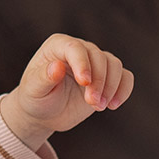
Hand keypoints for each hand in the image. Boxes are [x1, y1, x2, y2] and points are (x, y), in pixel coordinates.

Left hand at [0, 33, 133, 148]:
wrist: (45, 113)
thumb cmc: (35, 98)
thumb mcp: (34, 90)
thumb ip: (44, 77)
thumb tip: (57, 66)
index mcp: (58, 46)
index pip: (75, 48)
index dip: (83, 63)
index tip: (84, 83)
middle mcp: (79, 49)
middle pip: (99, 57)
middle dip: (99, 82)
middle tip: (92, 104)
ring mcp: (95, 62)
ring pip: (114, 65)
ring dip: (111, 87)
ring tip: (99, 107)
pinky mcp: (107, 77)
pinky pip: (125, 76)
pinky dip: (124, 90)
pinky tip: (113, 105)